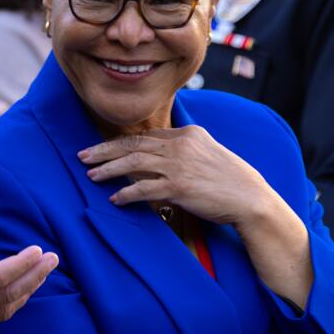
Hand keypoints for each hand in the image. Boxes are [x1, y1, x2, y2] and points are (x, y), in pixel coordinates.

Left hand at [81, 126, 313, 306]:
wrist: (251, 198)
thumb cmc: (231, 180)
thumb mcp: (208, 155)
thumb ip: (184, 152)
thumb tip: (158, 159)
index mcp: (188, 134)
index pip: (146, 136)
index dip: (121, 143)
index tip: (103, 149)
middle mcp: (181, 145)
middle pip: (133, 145)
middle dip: (104, 150)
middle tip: (82, 156)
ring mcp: (179, 165)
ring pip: (133, 163)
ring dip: (109, 170)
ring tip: (91, 176)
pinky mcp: (179, 187)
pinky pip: (144, 189)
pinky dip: (126, 194)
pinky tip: (115, 199)